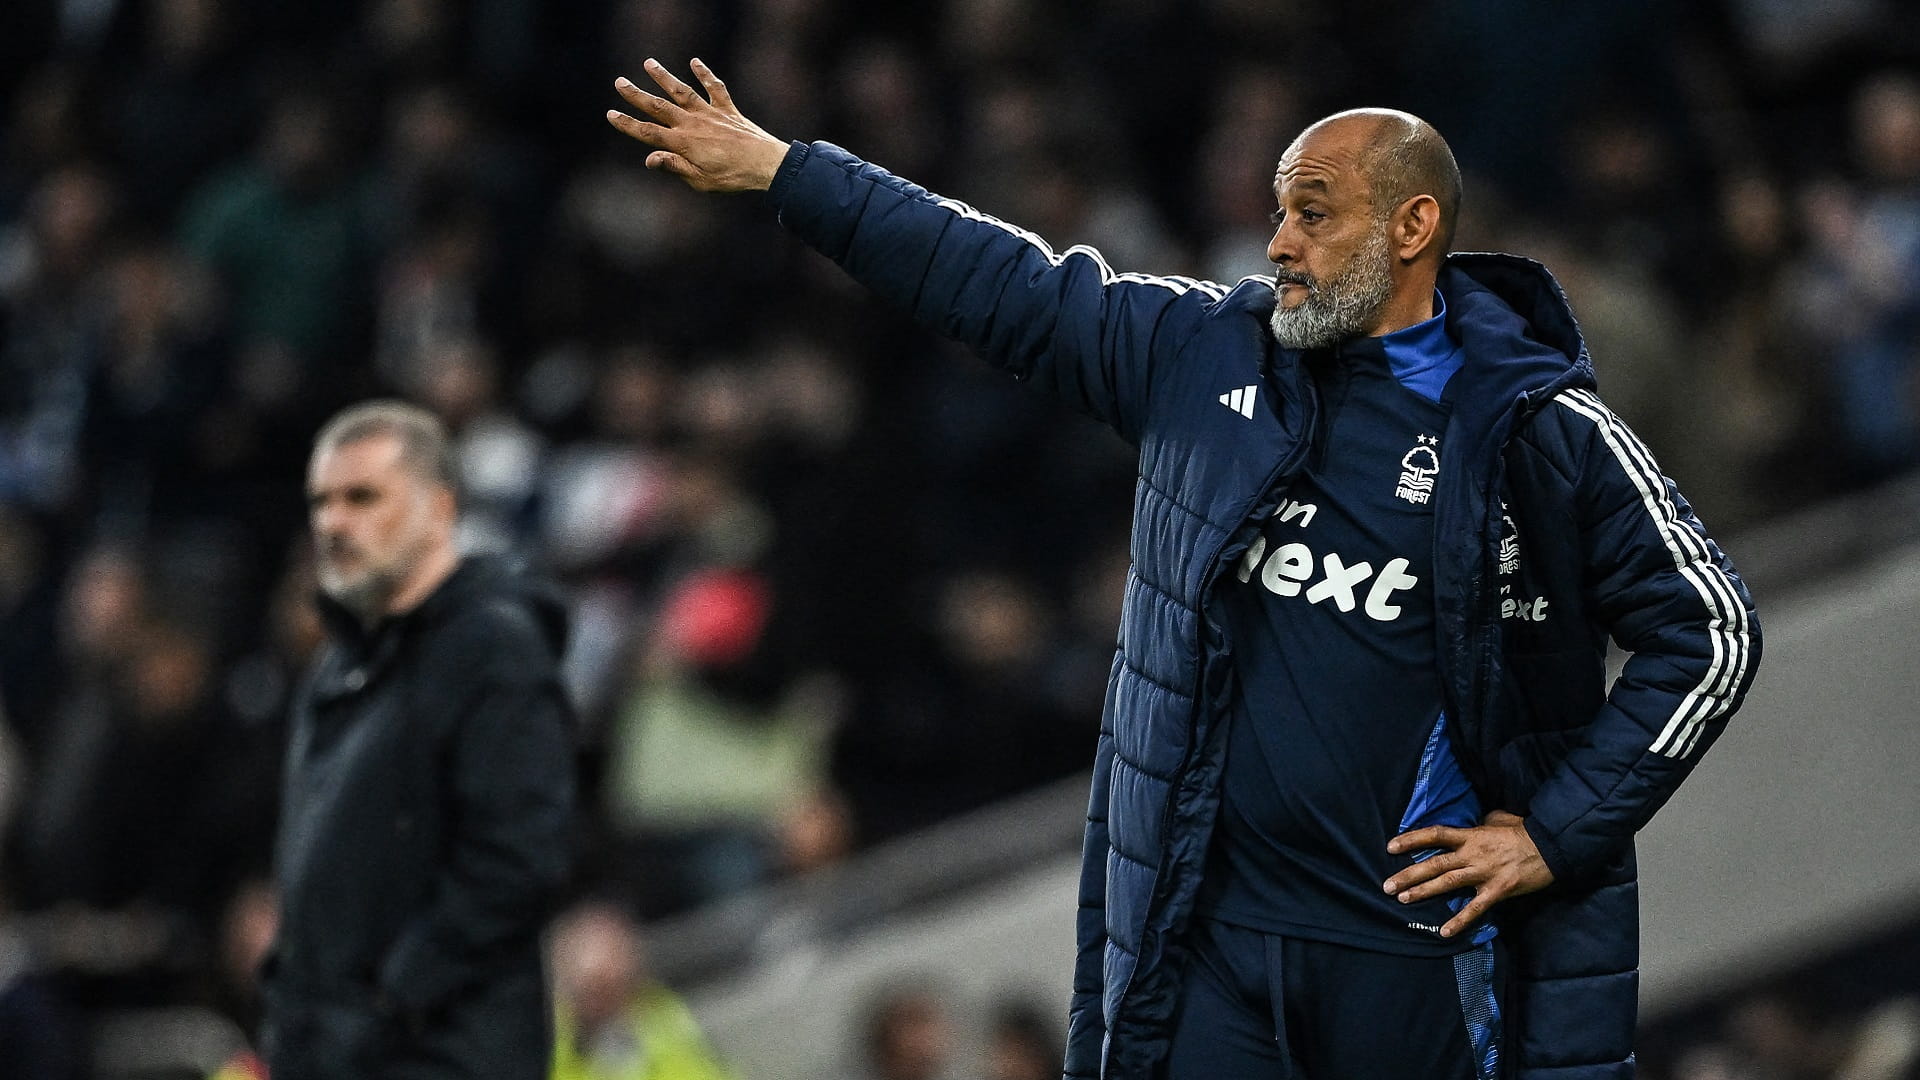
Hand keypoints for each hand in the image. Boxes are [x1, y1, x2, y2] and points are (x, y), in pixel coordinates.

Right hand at [606, 58, 790, 191]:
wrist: (766, 165)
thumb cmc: (733, 178)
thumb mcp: (700, 181)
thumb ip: (674, 167)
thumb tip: (649, 159)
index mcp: (682, 144)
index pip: (648, 132)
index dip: (627, 124)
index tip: (610, 113)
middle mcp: (692, 124)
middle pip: (658, 107)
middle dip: (637, 95)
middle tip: (619, 82)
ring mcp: (710, 114)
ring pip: (681, 91)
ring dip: (664, 77)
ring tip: (648, 63)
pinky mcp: (727, 110)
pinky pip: (715, 88)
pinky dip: (705, 74)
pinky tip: (695, 62)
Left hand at [1382, 809, 1552, 938]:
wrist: (1551, 846)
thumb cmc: (1524, 831)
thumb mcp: (1498, 819)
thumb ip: (1480, 823)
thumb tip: (1474, 823)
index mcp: (1471, 835)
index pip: (1435, 835)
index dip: (1411, 840)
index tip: (1390, 847)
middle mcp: (1472, 854)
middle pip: (1434, 863)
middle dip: (1408, 874)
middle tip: (1386, 885)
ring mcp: (1484, 873)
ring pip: (1447, 883)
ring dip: (1423, 892)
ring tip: (1403, 899)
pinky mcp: (1497, 890)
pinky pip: (1475, 908)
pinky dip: (1459, 920)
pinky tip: (1444, 931)